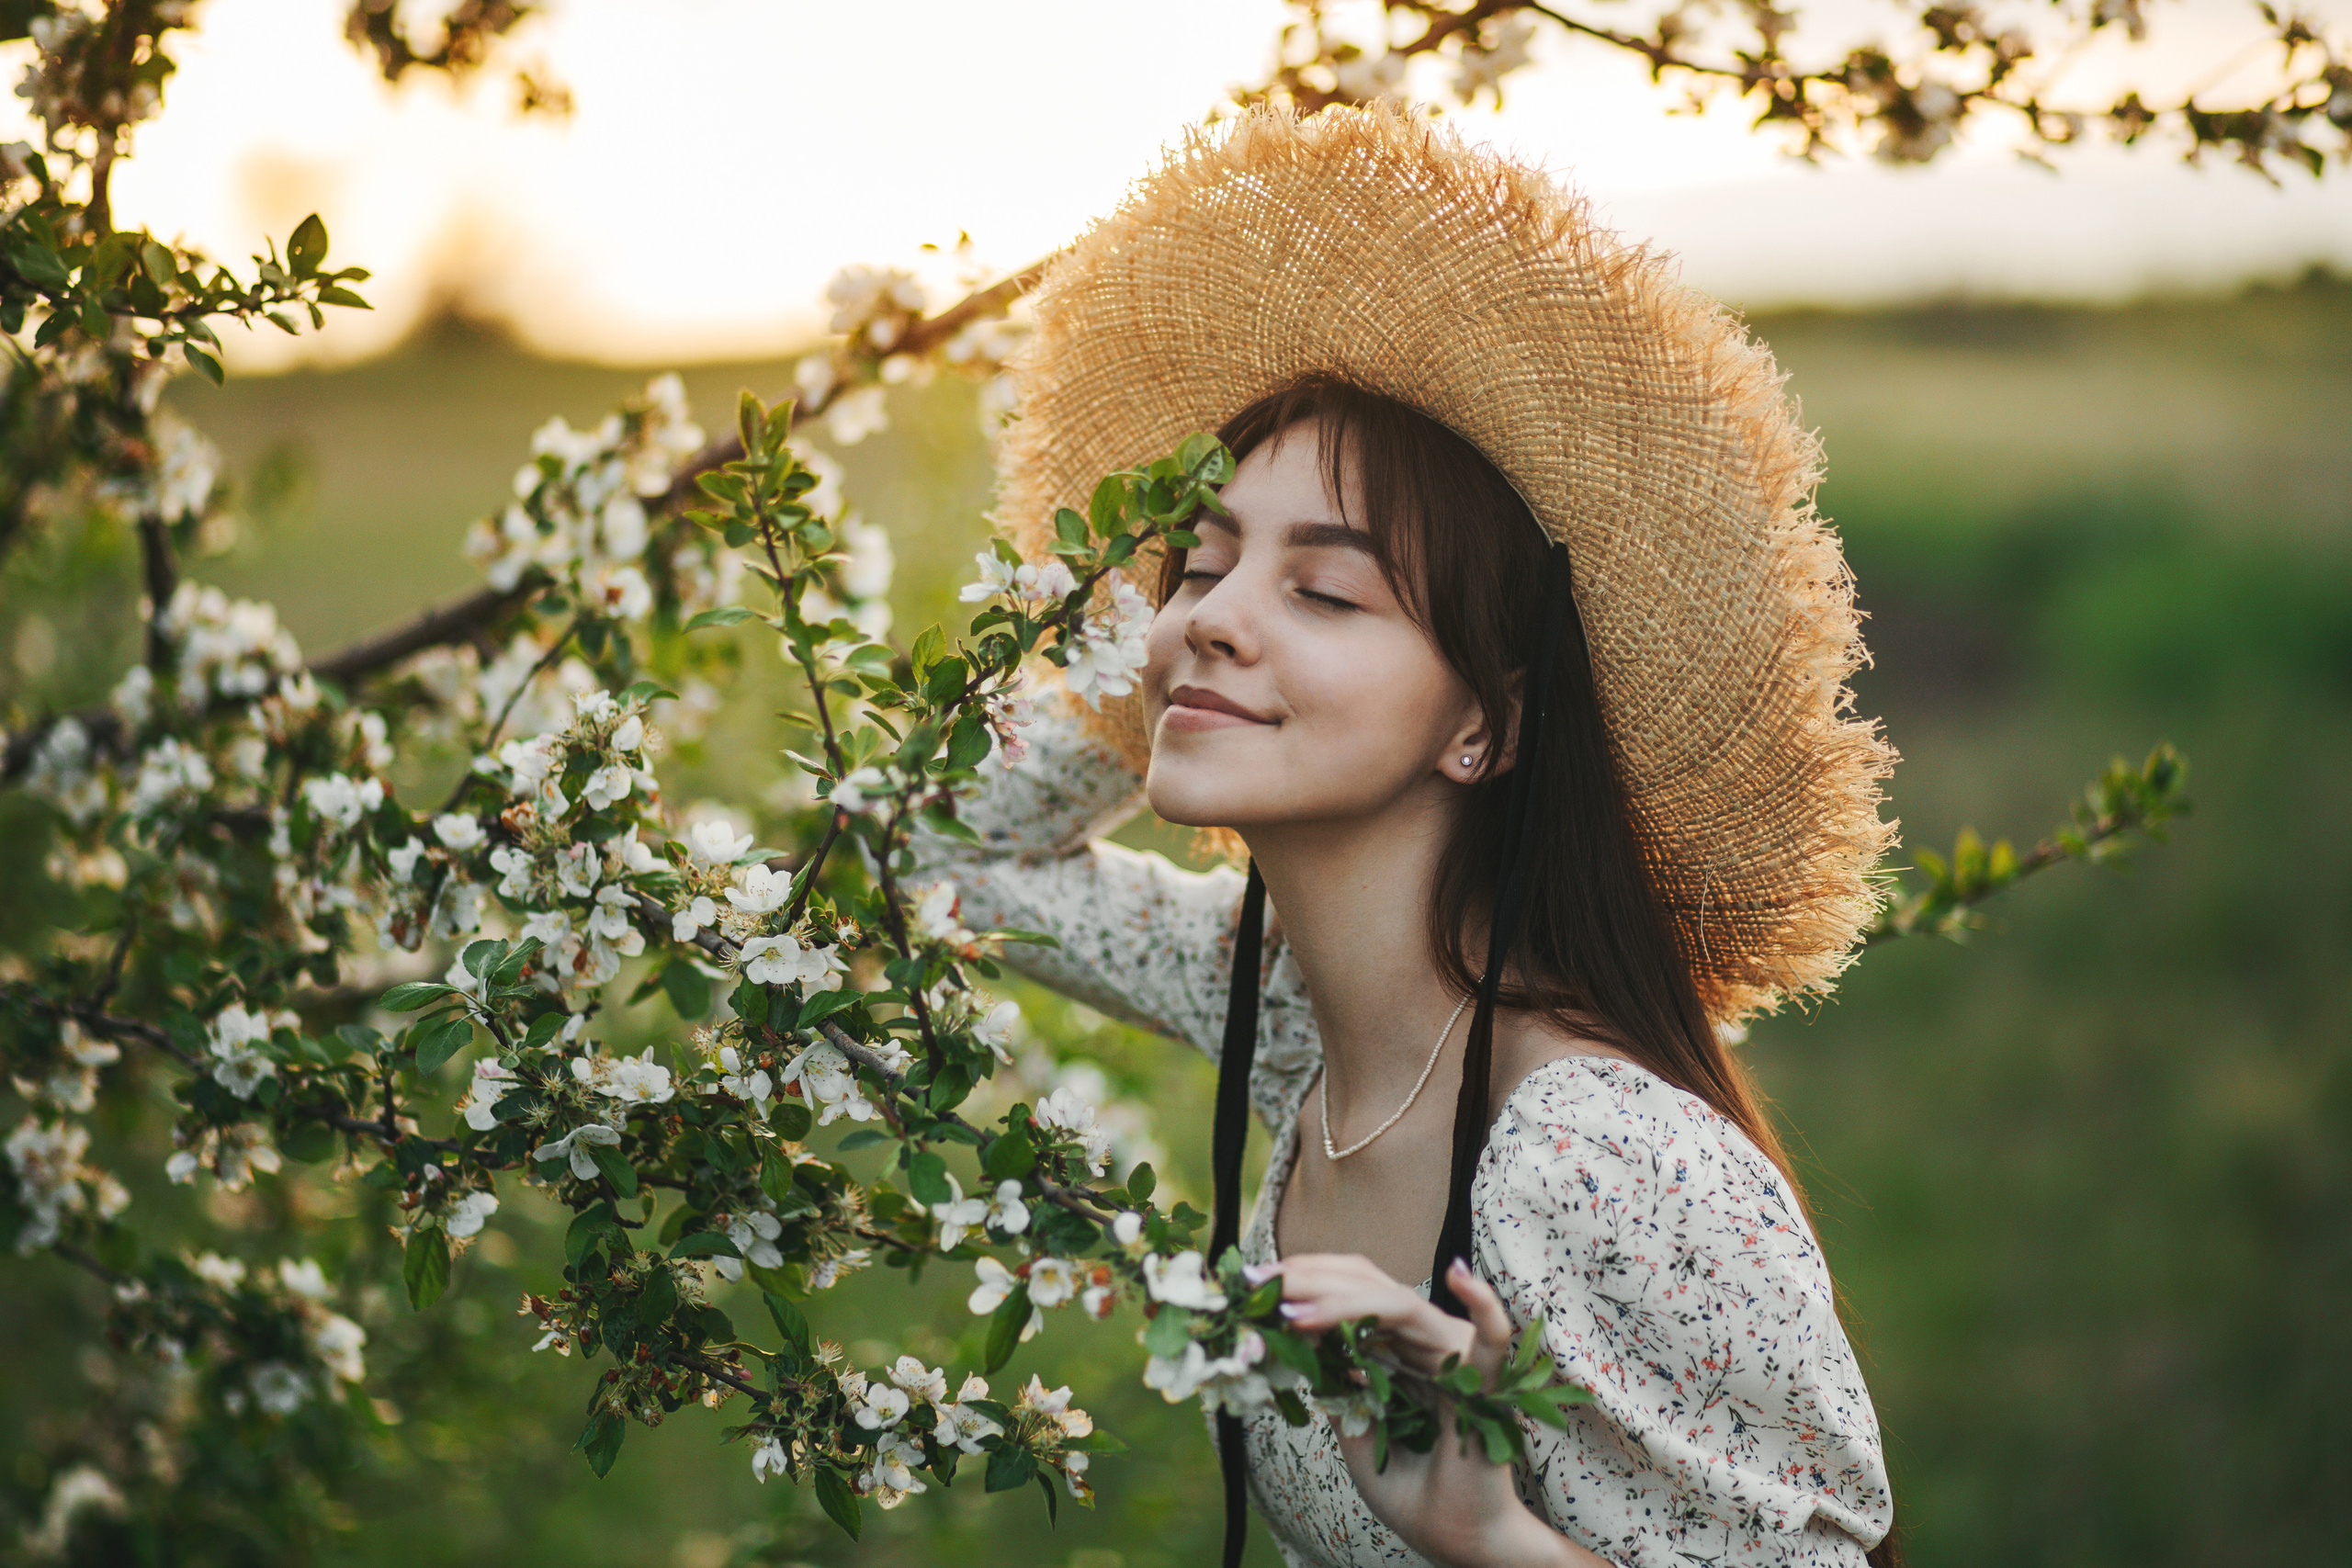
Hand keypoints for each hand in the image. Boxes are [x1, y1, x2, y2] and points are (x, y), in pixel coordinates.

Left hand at [1255, 1254, 1606, 1567]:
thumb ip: (1338, 1390)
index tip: (1256, 1284)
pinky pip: (1491, 1342)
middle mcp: (1427, 1343)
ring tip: (1294, 1309)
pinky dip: (1484, 1306)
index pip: (1355, 1290)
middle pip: (1371, 1287)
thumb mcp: (1355, 1433)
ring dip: (1344, 1300)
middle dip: (1312, 1279)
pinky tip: (1461, 1276)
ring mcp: (1457, 1359)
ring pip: (1402, 1306)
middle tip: (1260, 1281)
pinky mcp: (1484, 1388)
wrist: (1456, 1542)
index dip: (1308, 1281)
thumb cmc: (1411, 1491)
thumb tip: (1297, 1344)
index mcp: (1399, 1348)